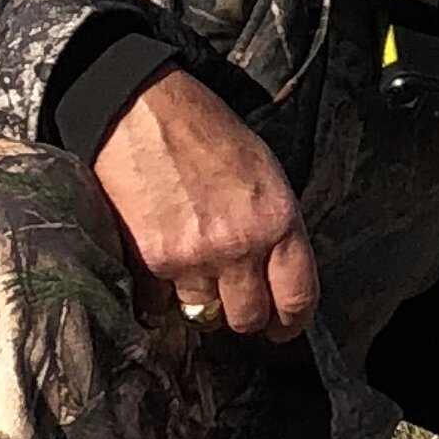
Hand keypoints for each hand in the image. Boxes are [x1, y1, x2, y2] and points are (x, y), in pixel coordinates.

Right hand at [92, 70, 316, 339]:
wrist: (141, 110)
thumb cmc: (206, 132)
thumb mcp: (264, 173)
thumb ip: (274, 228)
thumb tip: (277, 274)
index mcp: (278, 221)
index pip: (298, 297)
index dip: (291, 321)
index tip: (283, 328)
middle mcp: (240, 246)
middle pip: (248, 318)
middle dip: (245, 316)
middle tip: (237, 304)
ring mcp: (193, 257)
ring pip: (204, 314)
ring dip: (201, 302)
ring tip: (195, 270)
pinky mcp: (150, 261)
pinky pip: (161, 302)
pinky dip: (162, 292)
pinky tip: (162, 262)